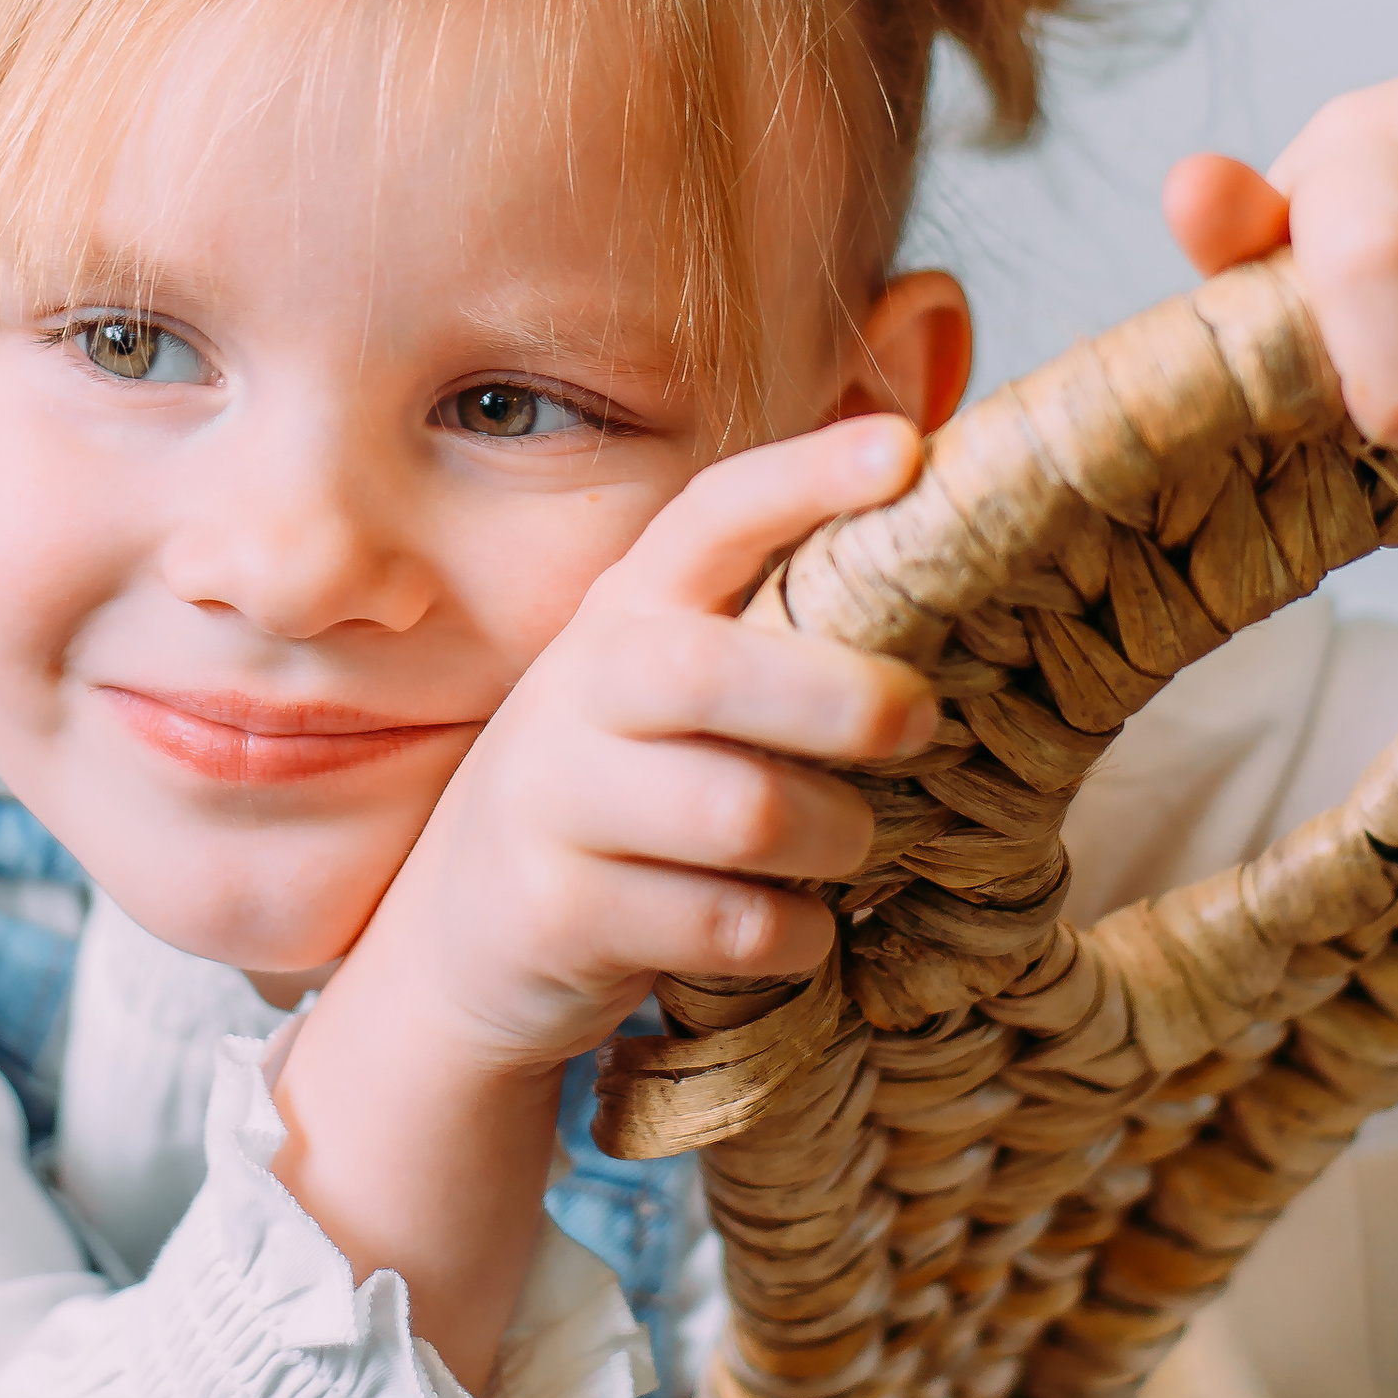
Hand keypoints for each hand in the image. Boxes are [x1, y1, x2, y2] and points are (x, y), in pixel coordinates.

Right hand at [269, 415, 937, 1389]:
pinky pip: (727, 927)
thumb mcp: (661, 693)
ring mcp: (554, 803)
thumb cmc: (618, 795)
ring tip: (852, 844)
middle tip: (920, 720)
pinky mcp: (558, 914)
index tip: (905, 451)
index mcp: (623, 612)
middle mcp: (578, 690)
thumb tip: (937, 548)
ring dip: (835, 838)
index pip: (711, 516)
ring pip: (742, 813)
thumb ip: (764, 632)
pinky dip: (795, 935)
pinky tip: (796, 928)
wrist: (460, 945)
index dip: (807, 478)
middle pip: (714, 670)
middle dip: (840, 695)